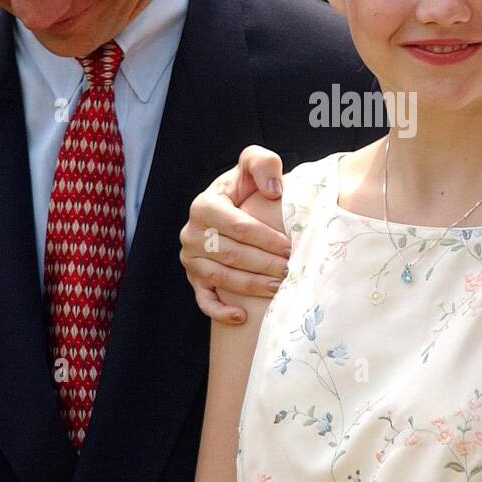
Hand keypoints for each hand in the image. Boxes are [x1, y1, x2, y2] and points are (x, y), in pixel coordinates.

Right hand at [179, 145, 291, 324]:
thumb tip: (273, 191)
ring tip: (279, 287)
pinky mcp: (194, 278)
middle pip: (232, 254)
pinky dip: (220, 311)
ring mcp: (190, 259)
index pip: (238, 227)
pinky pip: (204, 300)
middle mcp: (192, 233)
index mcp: (204, 205)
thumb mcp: (252, 164)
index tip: (289, 245)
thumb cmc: (246, 187)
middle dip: (264, 264)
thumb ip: (262, 164)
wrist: (232, 206)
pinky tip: (241, 317)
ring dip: (251, 286)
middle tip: (291, 269)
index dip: (265, 238)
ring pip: (221, 277)